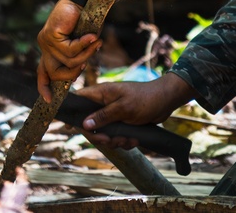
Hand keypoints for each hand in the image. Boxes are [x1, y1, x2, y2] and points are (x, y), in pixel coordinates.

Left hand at [36, 0, 100, 102]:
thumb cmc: (83, 20)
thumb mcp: (80, 43)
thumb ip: (76, 57)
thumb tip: (76, 73)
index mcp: (49, 50)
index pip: (42, 72)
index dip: (44, 86)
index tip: (47, 100)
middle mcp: (44, 47)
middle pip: (55, 72)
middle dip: (72, 73)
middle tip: (86, 64)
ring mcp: (46, 41)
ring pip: (67, 61)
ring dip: (85, 54)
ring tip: (95, 42)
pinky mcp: (50, 35)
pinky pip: (69, 50)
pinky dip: (84, 45)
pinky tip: (92, 37)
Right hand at [75, 72, 193, 149]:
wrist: (166, 102)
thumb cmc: (145, 99)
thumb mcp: (124, 108)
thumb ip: (103, 116)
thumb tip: (84, 124)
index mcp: (101, 94)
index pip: (79, 100)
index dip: (71, 112)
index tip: (68, 127)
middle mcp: (104, 104)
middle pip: (90, 124)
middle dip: (101, 136)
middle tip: (110, 140)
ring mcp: (113, 114)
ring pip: (104, 133)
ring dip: (115, 141)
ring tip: (128, 139)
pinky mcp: (122, 124)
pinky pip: (116, 137)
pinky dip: (124, 141)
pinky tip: (134, 140)